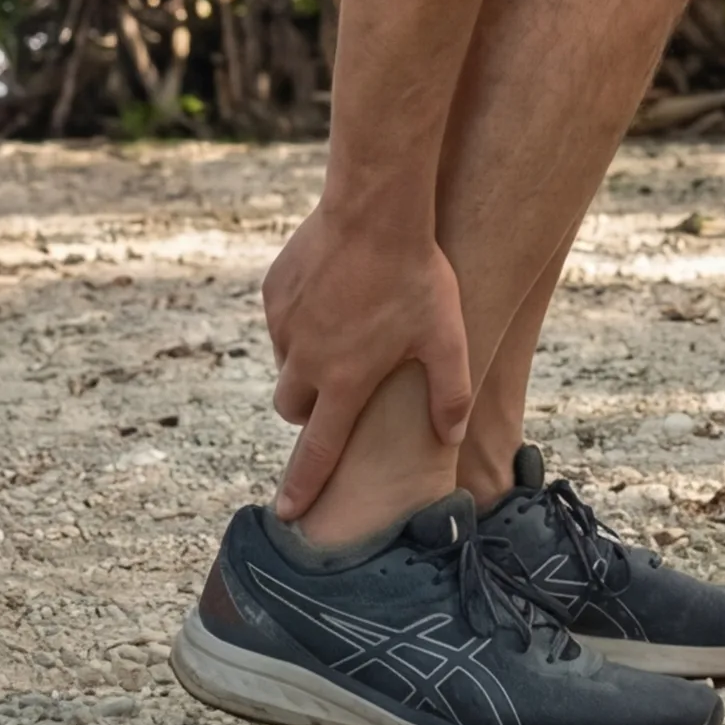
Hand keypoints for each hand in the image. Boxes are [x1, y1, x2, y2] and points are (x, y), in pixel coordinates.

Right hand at [259, 201, 471, 521]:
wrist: (375, 210)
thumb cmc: (417, 275)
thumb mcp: (447, 339)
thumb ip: (449, 394)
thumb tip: (449, 438)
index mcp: (345, 381)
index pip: (318, 450)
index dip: (303, 486)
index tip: (287, 513)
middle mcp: (305, 359)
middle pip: (292, 408)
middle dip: (310, 411)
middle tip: (343, 386)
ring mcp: (285, 325)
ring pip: (287, 363)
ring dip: (308, 362)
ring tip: (348, 330)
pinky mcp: (274, 292)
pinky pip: (282, 323)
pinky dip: (302, 322)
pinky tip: (334, 297)